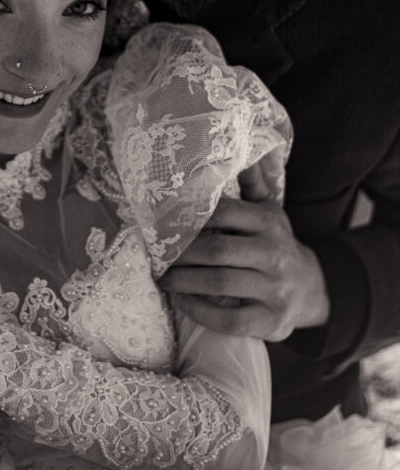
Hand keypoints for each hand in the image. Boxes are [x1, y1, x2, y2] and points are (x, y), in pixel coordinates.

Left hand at [160, 162, 329, 341]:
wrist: (312, 289)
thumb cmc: (276, 245)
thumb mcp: (270, 211)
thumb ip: (253, 183)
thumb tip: (244, 148)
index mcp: (270, 223)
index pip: (224, 214)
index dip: (191, 220)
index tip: (165, 226)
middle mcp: (275, 254)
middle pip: (217, 251)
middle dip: (182, 255)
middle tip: (158, 257)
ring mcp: (275, 290)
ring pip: (220, 284)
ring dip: (184, 282)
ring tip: (164, 278)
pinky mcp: (271, 321)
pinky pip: (229, 320)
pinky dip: (200, 311)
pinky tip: (182, 301)